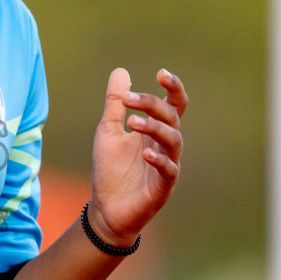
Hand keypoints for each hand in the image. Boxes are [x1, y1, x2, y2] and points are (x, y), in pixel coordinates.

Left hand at [87, 68, 187, 245]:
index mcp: (154, 130)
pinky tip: (145, 154)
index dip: (173, 88)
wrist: (106, 208)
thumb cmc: (111, 170)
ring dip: (155, 128)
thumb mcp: (108, 131)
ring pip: (174, 141)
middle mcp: (164, 145)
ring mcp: (167, 165)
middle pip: (172, 118)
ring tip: (132, 123)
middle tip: (128, 100)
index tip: (161, 74)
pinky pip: (169, 171)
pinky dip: (160, 160)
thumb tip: (121, 71)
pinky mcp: (162, 187)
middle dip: (153, 105)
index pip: (173, 105)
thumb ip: (115, 104)